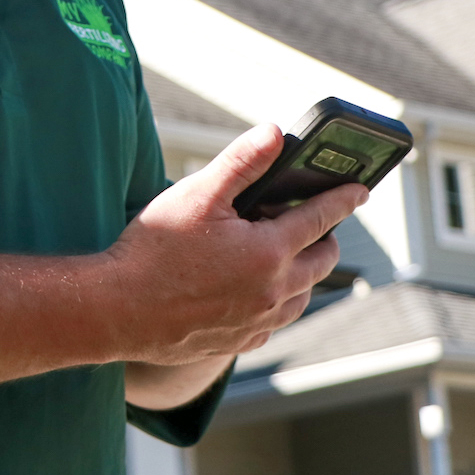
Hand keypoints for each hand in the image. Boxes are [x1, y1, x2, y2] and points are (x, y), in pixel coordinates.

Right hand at [102, 124, 367, 367]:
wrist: (115, 311)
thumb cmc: (151, 251)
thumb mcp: (197, 194)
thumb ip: (242, 162)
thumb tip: (275, 133)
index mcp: (269, 252)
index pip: (322, 217)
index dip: (343, 198)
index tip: (360, 189)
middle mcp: (273, 292)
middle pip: (323, 260)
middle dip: (326, 235)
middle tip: (311, 218)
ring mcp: (258, 322)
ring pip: (303, 294)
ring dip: (303, 270)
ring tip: (281, 250)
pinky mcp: (240, 341)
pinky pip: (276, 320)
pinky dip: (278, 299)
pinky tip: (254, 286)